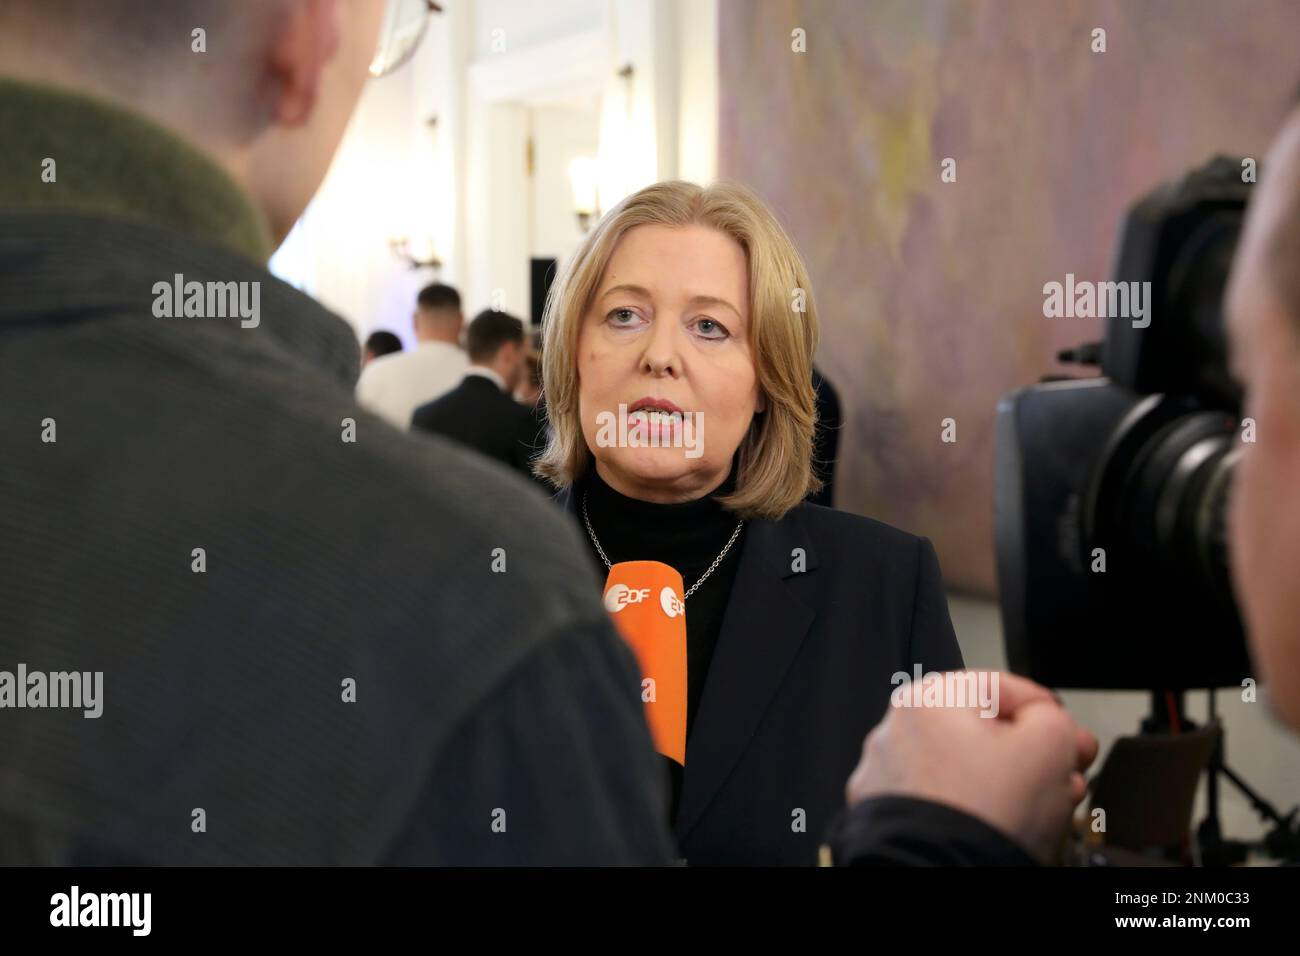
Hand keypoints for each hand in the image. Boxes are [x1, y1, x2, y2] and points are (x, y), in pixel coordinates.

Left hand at [845, 671, 1098, 863]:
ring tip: (1041, 806)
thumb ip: (1056, 719)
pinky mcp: (889, 812)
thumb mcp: (1049, 745)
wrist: (942, 872)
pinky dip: (973, 806)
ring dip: (1007, 782)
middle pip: (984, 731)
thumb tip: (1050, 722)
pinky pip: (943, 798)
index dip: (1050, 713)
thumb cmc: (984, 812)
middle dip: (1033, 753)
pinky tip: (1003, 823)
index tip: (1072, 736)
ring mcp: (888, 773)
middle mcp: (898, 729)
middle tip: (1065, 773)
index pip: (1004, 687)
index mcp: (930, 697)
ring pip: (965, 768)